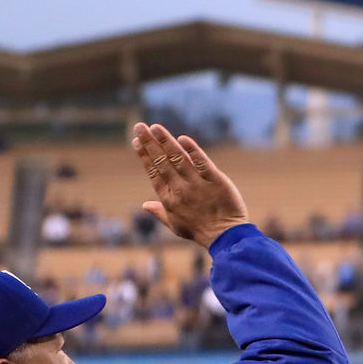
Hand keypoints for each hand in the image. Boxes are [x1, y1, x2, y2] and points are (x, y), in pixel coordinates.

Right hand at [131, 123, 248, 248]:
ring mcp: (197, 185)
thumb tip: (144, 205)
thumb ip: (160, 212)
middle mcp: (180, 190)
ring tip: (156, 127)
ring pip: (178, 159)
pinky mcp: (216, 181)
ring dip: (166, 142)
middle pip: (162, 162)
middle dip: (150, 143)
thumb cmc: (200, 231)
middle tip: (139, 126)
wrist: (225, 237)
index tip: (136, 141)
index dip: (144, 156)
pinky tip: (183, 139)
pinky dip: (193, 151)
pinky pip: (202, 163)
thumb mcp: (176, 225)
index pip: (153, 173)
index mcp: (168, 199)